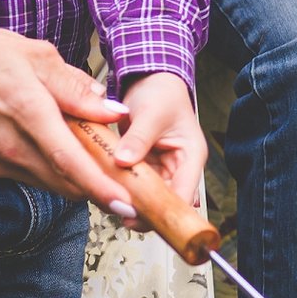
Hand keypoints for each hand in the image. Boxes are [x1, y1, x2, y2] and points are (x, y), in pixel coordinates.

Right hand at [0, 14, 140, 208]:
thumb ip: (78, 90)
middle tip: (124, 183)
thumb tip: (113, 112)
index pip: (70, 163)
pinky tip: (53, 148)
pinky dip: (49, 170)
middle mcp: (8, 144)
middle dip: (98, 188)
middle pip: (65, 183)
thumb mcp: (39, 57)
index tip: (126, 205)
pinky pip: (28, 175)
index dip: (101, 188)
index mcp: (27, 112)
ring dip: (74, 179)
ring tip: (91, 158)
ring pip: (48, 182)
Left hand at [111, 71, 206, 207]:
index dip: (167, 211)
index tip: (142, 217)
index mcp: (191, 157)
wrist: (150, 80)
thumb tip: (123, 161)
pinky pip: (133, 185)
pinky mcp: (144, 168)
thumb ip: (138, 138)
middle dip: (145, 210)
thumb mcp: (151, 112)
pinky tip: (105, 188)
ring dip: (130, 201)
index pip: (184, 194)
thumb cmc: (161, 92)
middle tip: (120, 214)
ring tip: (109, 202)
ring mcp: (161, 170)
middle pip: (166, 202)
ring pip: (148, 197)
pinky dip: (121, 188)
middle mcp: (178, 168)